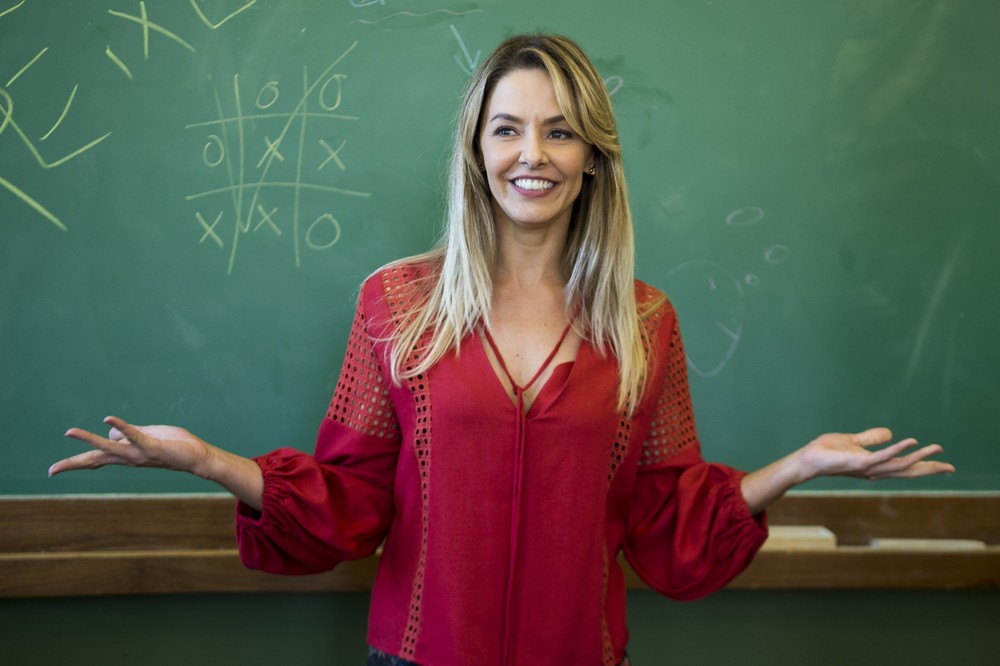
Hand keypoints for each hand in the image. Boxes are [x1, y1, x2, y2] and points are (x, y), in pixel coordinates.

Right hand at [50, 416, 210, 477]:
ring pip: (109, 447)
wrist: (197, 456)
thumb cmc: (174, 446)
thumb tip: (109, 433)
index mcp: (126, 455)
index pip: (97, 459)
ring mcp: (139, 453)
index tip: (54, 470)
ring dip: (89, 439)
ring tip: (69, 432)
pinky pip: (134, 435)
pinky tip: (107, 420)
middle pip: (96, 459)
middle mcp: (129, 457)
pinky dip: (121, 427)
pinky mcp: (152, 446)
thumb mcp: (146, 437)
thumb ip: (128, 435)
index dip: (76, 463)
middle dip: (73, 464)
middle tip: (51, 470)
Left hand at [796, 427, 955, 481]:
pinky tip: (911, 441)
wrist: (807, 459)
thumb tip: (890, 433)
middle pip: (908, 471)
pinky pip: (882, 456)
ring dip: (920, 457)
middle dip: (930, 469)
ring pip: (900, 464)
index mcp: (876, 466)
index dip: (925, 466)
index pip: (905, 468)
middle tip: (951, 467)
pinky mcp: (859, 462)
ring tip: (937, 447)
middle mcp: (875, 470)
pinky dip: (897, 449)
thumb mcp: (853, 442)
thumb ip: (871, 438)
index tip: (946, 466)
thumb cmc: (827, 452)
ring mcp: (868, 468)